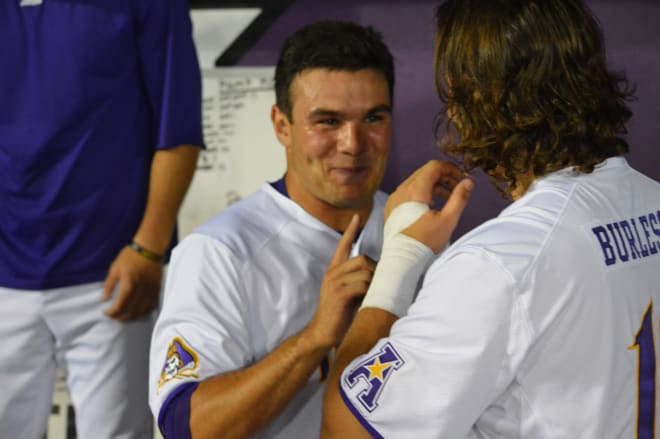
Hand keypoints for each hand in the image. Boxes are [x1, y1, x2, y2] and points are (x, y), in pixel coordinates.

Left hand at [102, 246, 161, 320]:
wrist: (150, 248)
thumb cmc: (130, 256)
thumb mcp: (115, 268)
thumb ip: (109, 285)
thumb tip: (103, 299)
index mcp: (129, 284)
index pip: (120, 305)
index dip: (112, 313)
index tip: (106, 313)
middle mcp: (141, 289)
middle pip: (131, 311)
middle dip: (120, 317)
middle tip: (114, 316)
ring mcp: (151, 290)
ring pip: (142, 311)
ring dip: (132, 316)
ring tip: (124, 316)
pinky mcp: (157, 289)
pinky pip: (152, 306)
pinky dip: (144, 312)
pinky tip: (138, 311)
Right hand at [307, 215, 375, 348]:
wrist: (322, 333)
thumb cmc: (339, 315)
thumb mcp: (347, 293)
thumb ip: (357, 280)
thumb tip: (378, 273)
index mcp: (334, 271)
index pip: (342, 245)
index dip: (350, 231)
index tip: (356, 217)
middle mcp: (333, 273)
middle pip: (363, 259)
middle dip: (376, 271)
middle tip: (379, 286)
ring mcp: (335, 283)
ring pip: (365, 272)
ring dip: (375, 284)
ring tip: (373, 297)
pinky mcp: (339, 294)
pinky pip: (362, 284)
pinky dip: (370, 292)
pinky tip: (368, 301)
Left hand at [386, 160, 473, 252]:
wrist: (401, 260)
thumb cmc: (424, 242)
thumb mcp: (447, 220)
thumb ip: (459, 198)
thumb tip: (468, 181)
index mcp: (415, 190)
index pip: (433, 167)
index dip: (450, 169)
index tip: (461, 178)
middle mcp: (401, 191)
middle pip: (424, 172)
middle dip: (443, 177)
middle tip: (456, 187)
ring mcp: (394, 199)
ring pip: (415, 182)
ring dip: (433, 185)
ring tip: (446, 198)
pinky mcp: (391, 208)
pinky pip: (407, 193)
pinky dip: (421, 193)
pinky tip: (430, 207)